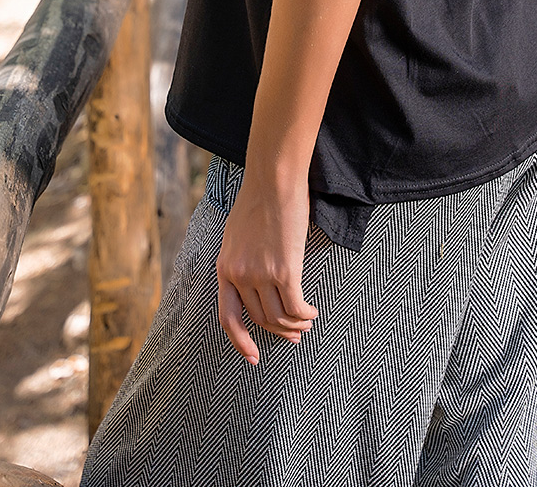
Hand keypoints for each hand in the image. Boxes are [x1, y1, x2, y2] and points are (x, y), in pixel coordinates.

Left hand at [216, 168, 318, 364]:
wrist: (272, 179)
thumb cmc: (258, 199)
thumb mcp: (236, 234)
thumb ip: (239, 260)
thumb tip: (252, 282)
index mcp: (224, 267)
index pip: (228, 317)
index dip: (240, 341)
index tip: (253, 357)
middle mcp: (239, 275)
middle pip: (260, 318)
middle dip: (278, 332)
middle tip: (294, 336)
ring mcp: (261, 274)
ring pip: (279, 316)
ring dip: (295, 325)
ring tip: (306, 323)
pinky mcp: (285, 269)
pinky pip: (295, 306)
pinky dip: (305, 315)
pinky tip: (312, 312)